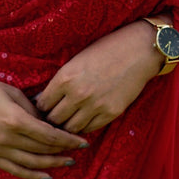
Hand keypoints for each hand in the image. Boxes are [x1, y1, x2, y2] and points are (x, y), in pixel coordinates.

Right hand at [0, 70, 88, 178]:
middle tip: (80, 150)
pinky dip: (33, 176)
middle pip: (43, 151)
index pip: (49, 136)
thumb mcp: (13, 92)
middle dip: (64, 151)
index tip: (83, 141)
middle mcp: (6, 138)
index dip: (69, 140)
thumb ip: (33, 110)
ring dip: (53, 165)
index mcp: (14, 120)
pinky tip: (47, 176)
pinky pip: (15, 170)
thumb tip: (50, 123)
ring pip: (32, 164)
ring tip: (68, 162)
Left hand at [34, 20, 164, 133]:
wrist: (138, 51)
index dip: (40, 108)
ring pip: (70, 128)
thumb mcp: (76, 61)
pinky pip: (89, 129)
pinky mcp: (110, 113)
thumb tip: (42, 99)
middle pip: (54, 120)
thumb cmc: (105, 50)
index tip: (42, 108)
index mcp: (65, 78)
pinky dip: (83, 127)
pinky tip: (82, 120)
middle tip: (52, 119)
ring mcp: (95, 105)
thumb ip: (60, 81)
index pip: (42, 104)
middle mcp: (78, 94)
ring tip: (66, 122)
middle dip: (50, 120)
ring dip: (66, 126)